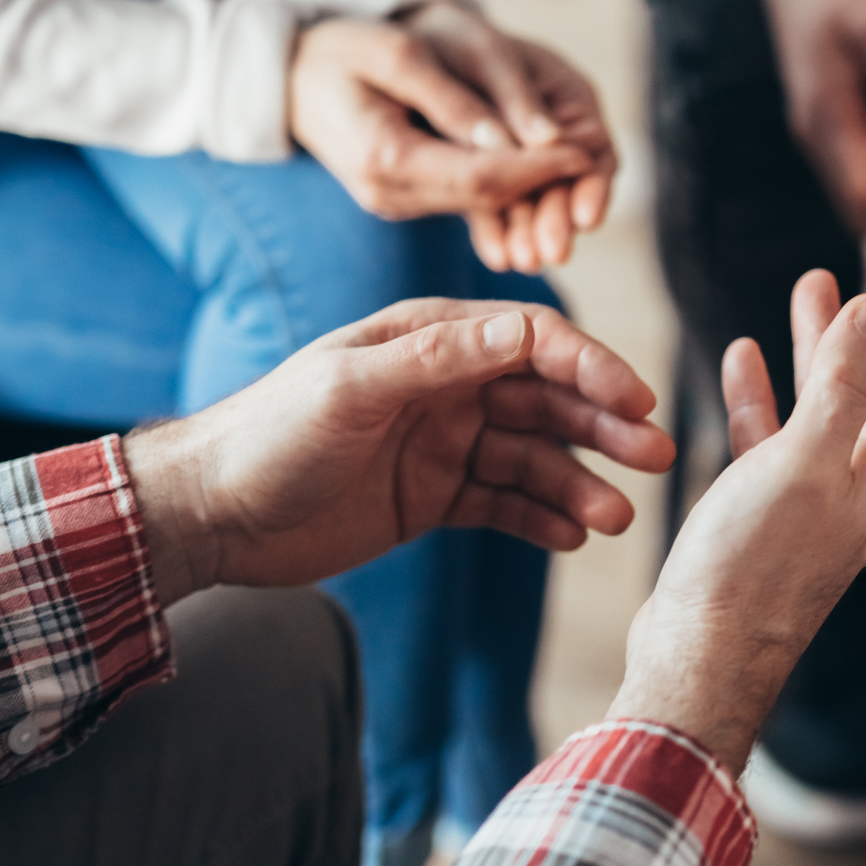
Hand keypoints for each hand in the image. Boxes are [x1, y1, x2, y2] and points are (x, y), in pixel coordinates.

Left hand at [126, 299, 676, 604]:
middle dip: (605, 425)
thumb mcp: (350, 388)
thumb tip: (523, 330)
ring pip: (535, 456)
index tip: (636, 401)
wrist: (208, 515)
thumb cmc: (268, 435)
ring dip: (580, 482)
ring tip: (616, 519)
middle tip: (656, 457)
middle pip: (548, 398)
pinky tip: (575, 535)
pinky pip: (506, 502)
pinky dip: (543, 517)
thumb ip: (438, 361)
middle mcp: (447, 385)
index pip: (533, 341)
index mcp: (430, 340)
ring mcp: (445, 442)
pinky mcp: (435, 496)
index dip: (590, 365)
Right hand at [285, 8, 603, 266]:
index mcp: (386, 161)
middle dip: (545, 187)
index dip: (539, 169)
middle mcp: (392, 196)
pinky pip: (466, 198)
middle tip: (598, 161)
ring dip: (532, 190)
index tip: (587, 150)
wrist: (287, 79)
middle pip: (487, 199)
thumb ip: (452, 101)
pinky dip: (505, 185)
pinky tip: (543, 167)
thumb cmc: (339, 52)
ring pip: (482, 204)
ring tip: (582, 165)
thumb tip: (512, 141)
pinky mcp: (407, 199)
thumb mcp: (394, 54)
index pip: (481, 178)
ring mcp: (398, 204)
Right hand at [610, 265, 865, 768]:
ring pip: (830, 403)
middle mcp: (859, 480)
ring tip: (818, 286)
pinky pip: (773, 436)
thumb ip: (844, 385)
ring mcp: (812, 497)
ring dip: (828, 344)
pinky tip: (744, 356)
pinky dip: (765, 392)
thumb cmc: (756, 569)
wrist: (702, 656)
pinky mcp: (764, 513)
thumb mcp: (806, 462)